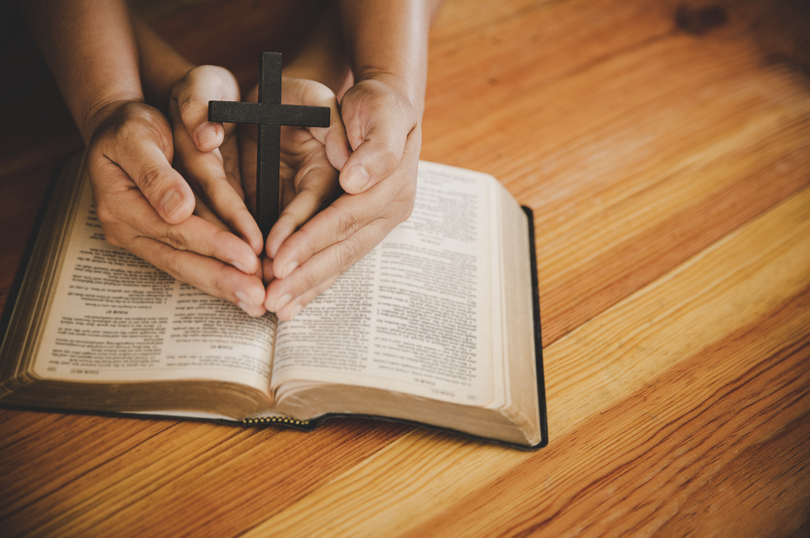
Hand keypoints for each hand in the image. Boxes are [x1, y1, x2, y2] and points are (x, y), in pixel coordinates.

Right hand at [85, 99, 266, 315]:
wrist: (117, 129)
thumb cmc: (129, 126)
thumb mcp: (137, 136)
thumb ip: (155, 174)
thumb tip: (177, 210)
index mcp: (119, 202)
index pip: (173, 230)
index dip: (213, 244)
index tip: (248, 257)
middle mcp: (127, 229)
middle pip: (180, 260)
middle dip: (223, 279)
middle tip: (258, 297)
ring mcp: (141, 238)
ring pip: (186, 267)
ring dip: (223, 285)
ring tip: (256, 300)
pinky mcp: (157, 241)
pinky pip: (190, 261)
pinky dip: (218, 274)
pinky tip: (244, 286)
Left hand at [264, 77, 420, 319]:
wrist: (387, 107)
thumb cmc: (378, 104)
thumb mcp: (381, 110)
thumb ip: (375, 146)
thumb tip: (356, 181)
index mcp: (391, 184)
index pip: (345, 218)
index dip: (311, 240)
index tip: (279, 260)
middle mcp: (388, 210)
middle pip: (343, 249)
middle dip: (306, 276)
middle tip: (272, 299)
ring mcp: (379, 223)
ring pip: (341, 261)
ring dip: (309, 288)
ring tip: (278, 310)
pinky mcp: (366, 229)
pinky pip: (340, 259)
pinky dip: (316, 281)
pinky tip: (295, 302)